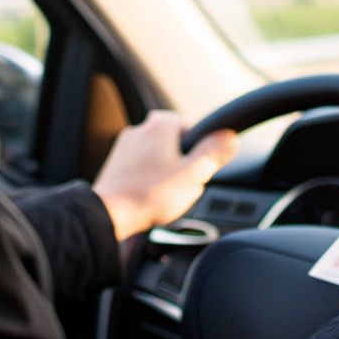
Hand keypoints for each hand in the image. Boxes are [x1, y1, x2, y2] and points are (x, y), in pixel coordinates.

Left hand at [92, 110, 238, 241]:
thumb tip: (230, 138)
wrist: (108, 215)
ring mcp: (125, 146)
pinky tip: (148, 199)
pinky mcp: (116, 164)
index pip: (195, 130)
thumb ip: (215, 153)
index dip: (200, 154)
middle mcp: (140, 128)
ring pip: (159, 159)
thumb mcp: (194, 173)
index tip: (197, 171)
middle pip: (177, 146)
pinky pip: (142, 171)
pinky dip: (148, 183)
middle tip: (180, 187)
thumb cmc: (149, 194)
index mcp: (161, 123)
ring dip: (164, 176)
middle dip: (182, 166)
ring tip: (162, 196)